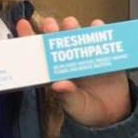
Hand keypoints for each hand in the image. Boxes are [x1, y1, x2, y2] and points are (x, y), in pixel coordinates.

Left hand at [17, 16, 133, 125]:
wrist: (114, 114)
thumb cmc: (87, 111)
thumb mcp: (76, 107)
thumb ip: (68, 97)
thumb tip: (58, 85)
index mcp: (55, 73)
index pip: (38, 53)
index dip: (29, 38)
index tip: (22, 24)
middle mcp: (68, 60)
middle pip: (57, 40)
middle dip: (51, 29)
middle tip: (49, 24)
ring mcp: (86, 55)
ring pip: (76, 35)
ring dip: (72, 26)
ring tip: (70, 23)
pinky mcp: (104, 54)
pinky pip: (101, 38)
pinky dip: (99, 30)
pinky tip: (97, 25)